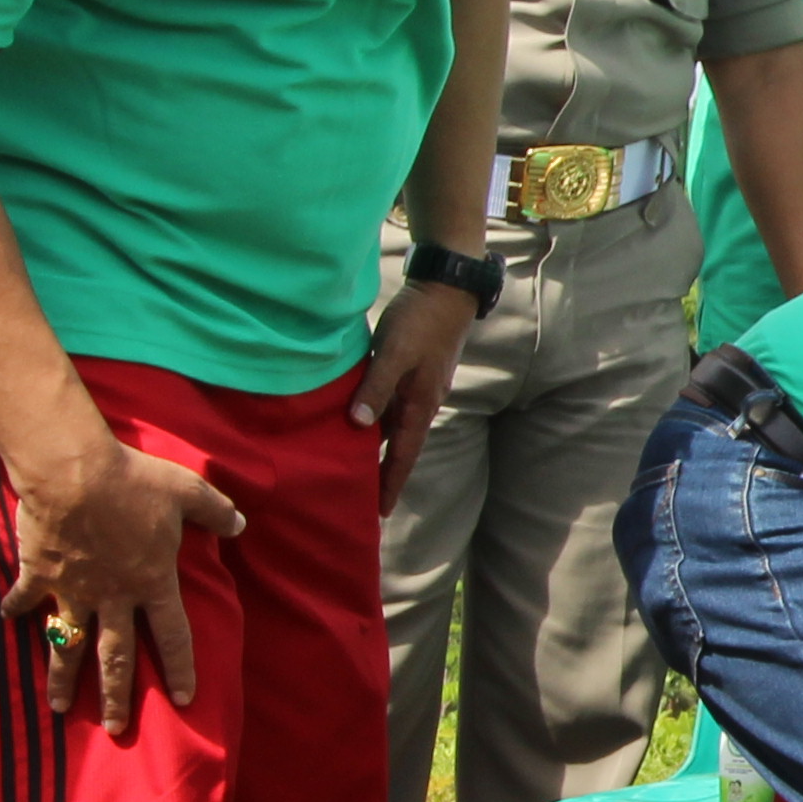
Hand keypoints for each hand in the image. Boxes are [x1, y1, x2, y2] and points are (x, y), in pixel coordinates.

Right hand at [5, 431, 248, 740]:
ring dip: (63, 679)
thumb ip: (215, 510)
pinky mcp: (38, 574)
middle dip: (116, 697)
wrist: (71, 471)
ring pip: (69, 646)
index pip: (174, 637)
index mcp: (152, 582)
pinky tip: (8, 622)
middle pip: (117, 658)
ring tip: (58, 709)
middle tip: (116, 729)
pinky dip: (15, 610)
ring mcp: (72, 589)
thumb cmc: (132, 480)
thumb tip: (239, 523)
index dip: (181, 669)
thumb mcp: (187, 490)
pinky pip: (25, 599)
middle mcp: (113, 597)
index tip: (185, 700)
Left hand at [347, 279, 481, 514]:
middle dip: (383, 474)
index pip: (403, 455)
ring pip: (395, 427)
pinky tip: (360, 422)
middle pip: (400, 447)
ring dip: (379, 448)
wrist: (447, 288)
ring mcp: (419, 388)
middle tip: (362, 498)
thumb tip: (357, 425)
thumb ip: (376, 388)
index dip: (390, 483)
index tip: (380, 513)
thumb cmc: (420, 320)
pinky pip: (392, 407)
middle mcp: (422, 403)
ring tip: (356, 467)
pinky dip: (377, 421)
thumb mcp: (394, 353)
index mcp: (420, 404)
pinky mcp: (413, 373)